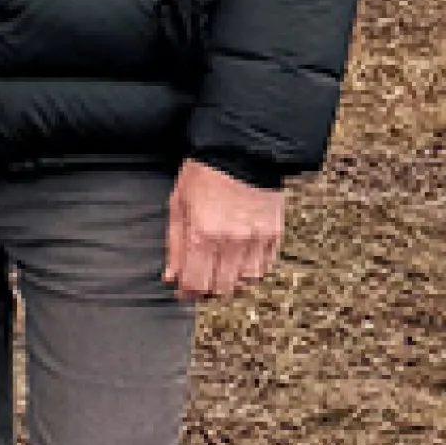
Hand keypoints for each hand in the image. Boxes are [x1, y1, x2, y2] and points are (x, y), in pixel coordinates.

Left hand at [163, 161, 284, 302]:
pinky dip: (250, 272)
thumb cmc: (205, 175)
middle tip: (200, 280)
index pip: (195, 283)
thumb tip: (171, 277)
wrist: (243, 151)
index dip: (187, 293)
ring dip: (230, 283)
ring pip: (244, 282)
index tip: (182, 291)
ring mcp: (256, 240)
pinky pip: (264, 268)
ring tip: (219, 270)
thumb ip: (175, 245)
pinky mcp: (274, 235)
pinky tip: (239, 262)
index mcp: (203, 235)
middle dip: (207, 290)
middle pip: (220, 288)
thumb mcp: (178, 205)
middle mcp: (231, 242)